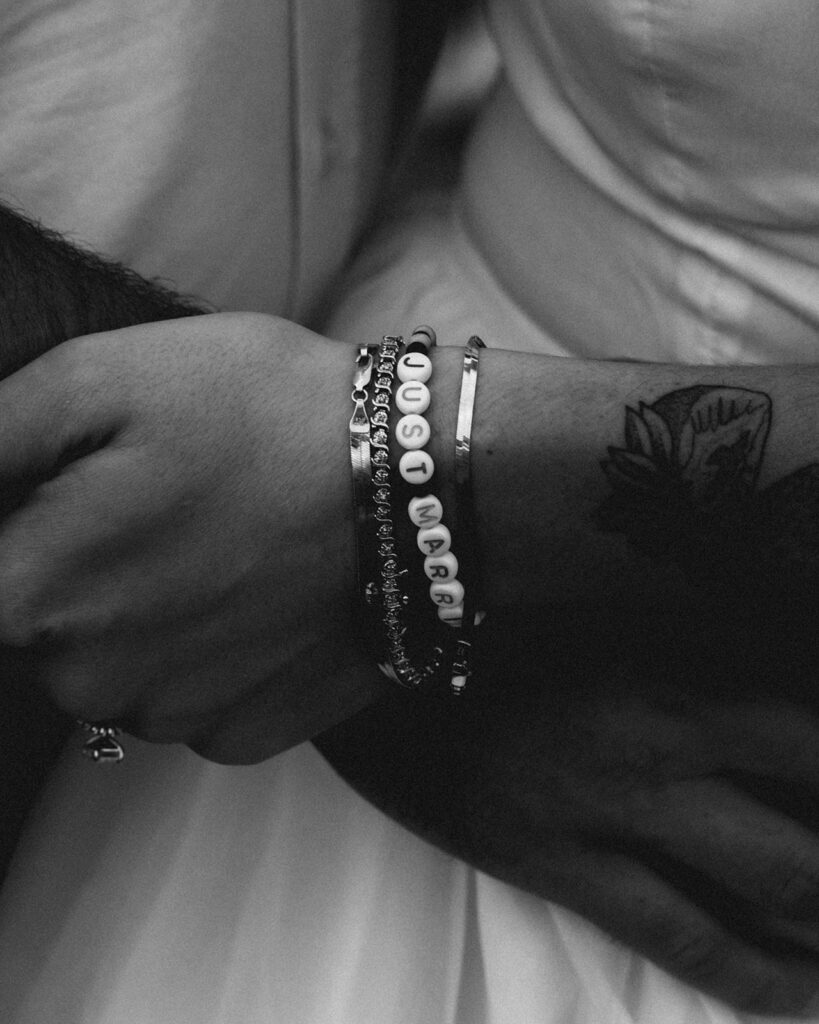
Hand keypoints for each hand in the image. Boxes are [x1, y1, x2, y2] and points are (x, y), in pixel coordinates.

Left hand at [0, 313, 384, 760]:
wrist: (416, 485)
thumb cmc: (262, 415)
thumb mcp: (102, 378)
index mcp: (38, 596)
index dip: (28, 527)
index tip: (95, 498)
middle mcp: (94, 684)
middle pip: (43, 634)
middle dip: (82, 571)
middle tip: (166, 502)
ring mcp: (177, 719)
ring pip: (120, 674)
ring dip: (148, 618)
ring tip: (221, 544)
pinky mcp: (247, 735)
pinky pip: (191, 704)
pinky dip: (210, 658)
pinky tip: (256, 598)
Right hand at [318, 606, 818, 1015]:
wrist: (368, 637)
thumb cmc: (489, 602)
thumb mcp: (606, 591)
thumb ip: (703, 622)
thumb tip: (786, 670)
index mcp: (674, 648)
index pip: (812, 725)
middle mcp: (657, 730)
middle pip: (809, 815)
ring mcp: (605, 803)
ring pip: (767, 884)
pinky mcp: (549, 857)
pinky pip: (674, 934)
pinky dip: (752, 972)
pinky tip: (796, 990)